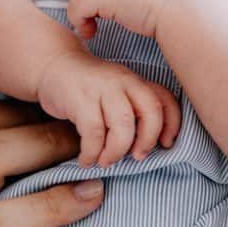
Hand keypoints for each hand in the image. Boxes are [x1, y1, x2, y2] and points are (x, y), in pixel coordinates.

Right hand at [38, 47, 180, 166]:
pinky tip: (86, 159)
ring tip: (106, 161)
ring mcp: (102, 87)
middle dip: (147, 140)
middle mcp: (124, 80)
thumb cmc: (90, 87)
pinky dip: (92, 152)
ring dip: (117, 151)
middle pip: (150, 111)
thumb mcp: (117, 93)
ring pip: (123, 124)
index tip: (166, 144)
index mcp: (136, 81)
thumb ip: (134, 110)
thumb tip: (147, 148)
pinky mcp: (80, 98)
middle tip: (137, 157)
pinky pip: (94, 132)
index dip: (172, 124)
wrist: (55, 65)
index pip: (165, 99)